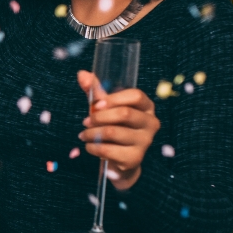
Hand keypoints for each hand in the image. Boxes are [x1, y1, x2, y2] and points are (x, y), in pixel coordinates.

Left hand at [77, 70, 159, 189]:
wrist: (120, 158)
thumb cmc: (113, 126)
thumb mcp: (105, 107)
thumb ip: (95, 91)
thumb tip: (82, 74)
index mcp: (146, 107)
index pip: (136, 95)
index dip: (114, 99)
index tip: (96, 105)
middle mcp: (151, 123)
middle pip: (125, 113)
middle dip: (99, 117)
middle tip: (86, 121)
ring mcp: (145, 142)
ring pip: (113, 132)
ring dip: (91, 133)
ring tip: (84, 134)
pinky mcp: (135, 158)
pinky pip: (108, 150)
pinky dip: (92, 147)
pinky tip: (89, 146)